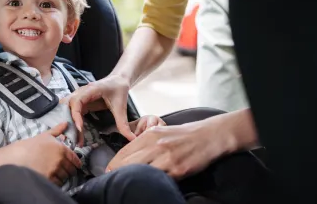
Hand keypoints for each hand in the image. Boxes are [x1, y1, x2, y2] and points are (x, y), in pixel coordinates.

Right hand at [12, 122, 81, 185]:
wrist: (18, 156)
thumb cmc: (31, 145)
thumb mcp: (45, 135)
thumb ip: (57, 130)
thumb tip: (66, 123)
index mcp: (61, 149)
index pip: (74, 158)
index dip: (77, 163)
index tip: (77, 165)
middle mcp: (60, 160)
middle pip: (71, 169)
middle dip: (69, 170)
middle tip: (66, 171)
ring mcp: (54, 170)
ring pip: (65, 177)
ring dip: (63, 177)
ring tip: (58, 175)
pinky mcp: (49, 179)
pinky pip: (58, 183)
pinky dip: (57, 183)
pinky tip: (53, 179)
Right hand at [65, 74, 136, 144]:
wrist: (118, 81)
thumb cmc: (118, 89)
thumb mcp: (121, 107)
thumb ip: (123, 123)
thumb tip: (131, 138)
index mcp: (90, 90)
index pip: (76, 101)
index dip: (75, 115)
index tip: (79, 128)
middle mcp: (81, 92)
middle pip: (67, 106)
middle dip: (67, 121)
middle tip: (71, 137)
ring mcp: (80, 97)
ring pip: (67, 109)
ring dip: (68, 122)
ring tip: (72, 138)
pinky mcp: (81, 103)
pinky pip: (73, 113)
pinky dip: (73, 123)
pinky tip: (76, 134)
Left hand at [106, 117, 234, 178]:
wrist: (209, 136)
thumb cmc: (184, 135)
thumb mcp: (161, 131)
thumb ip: (145, 141)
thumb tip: (128, 155)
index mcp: (150, 135)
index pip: (124, 151)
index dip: (113, 164)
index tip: (107, 171)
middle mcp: (156, 145)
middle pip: (128, 163)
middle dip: (117, 173)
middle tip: (111, 181)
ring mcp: (167, 158)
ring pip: (141, 172)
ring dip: (132, 179)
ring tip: (127, 185)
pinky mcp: (177, 169)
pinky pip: (159, 179)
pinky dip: (151, 183)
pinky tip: (147, 185)